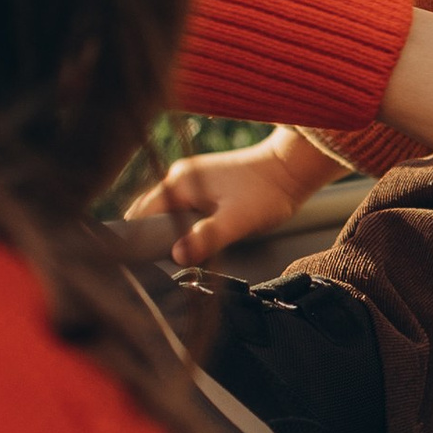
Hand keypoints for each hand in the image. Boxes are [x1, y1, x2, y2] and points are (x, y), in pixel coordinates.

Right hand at [124, 127, 335, 264]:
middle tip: (167, 262)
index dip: (140, 240)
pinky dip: (183, 225)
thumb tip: (176, 256)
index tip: (146, 262)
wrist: (291, 169)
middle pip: (150, 214)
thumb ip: (206, 238)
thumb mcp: (236, 221)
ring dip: (171, 232)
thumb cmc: (266, 193)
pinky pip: (181, 208)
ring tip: (184, 253)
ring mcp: (191, 179)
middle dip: (154, 238)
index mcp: (179, 183)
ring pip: (166, 212)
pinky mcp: (204, 185)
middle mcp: (179, 177)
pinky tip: (197, 239)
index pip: (140, 215)